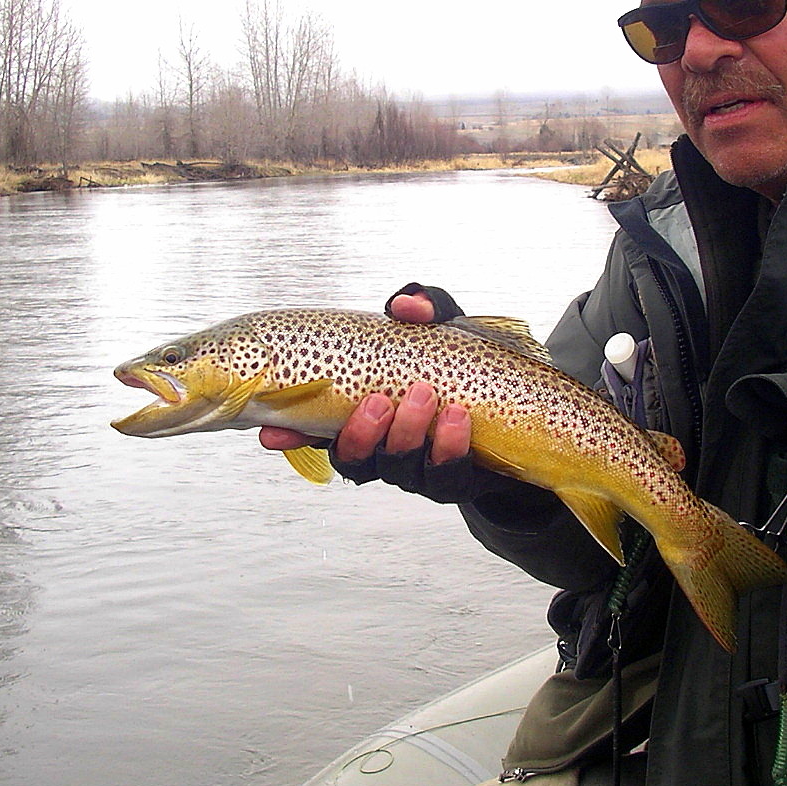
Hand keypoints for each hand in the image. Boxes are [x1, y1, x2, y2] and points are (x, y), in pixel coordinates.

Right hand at [257, 288, 503, 502]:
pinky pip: (444, 475)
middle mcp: (381, 449)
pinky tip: (456, 419)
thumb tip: (403, 306)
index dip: (291, 436)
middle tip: (379, 400)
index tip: (271, 434)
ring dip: (405, 433)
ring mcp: (415, 469)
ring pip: (395, 467)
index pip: (316, 431)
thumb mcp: (442, 333)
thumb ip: (424, 311)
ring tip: (425, 395)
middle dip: (360, 433)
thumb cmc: (462, 369)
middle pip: (353, 459)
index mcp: (362, 415)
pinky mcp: (452, 480)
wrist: (514, 412)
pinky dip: (449, 447)